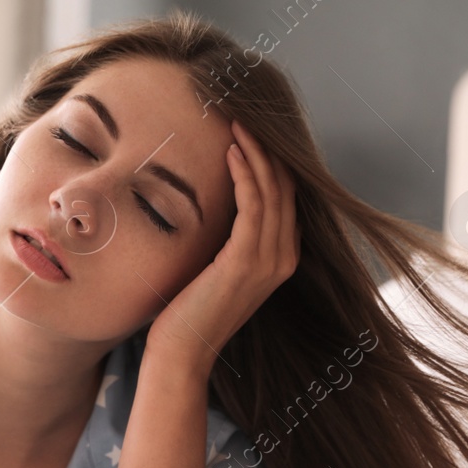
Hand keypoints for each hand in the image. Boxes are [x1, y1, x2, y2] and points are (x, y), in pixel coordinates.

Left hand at [143, 119, 298, 374]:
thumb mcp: (216, 269)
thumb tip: (218, 206)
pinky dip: (245, 175)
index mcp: (280, 258)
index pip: (285, 198)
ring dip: (255, 153)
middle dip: (267, 149)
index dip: (272, 161)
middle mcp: (283, 258)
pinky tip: (230, 152)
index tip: (252, 130)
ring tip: (237, 123)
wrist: (182, 353)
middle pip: (284, 188)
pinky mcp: (246, 262)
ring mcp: (268, 261)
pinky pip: (253, 207)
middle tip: (245, 115)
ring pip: (271, 191)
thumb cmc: (188, 311)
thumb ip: (228, 242)